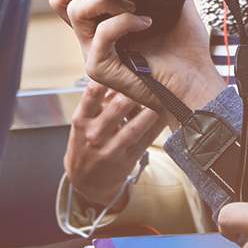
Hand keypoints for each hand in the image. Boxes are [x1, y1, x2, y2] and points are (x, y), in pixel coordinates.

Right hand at [50, 0, 223, 124]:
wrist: (194, 82)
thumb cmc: (184, 53)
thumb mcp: (173, 7)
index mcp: (103, 24)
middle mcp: (92, 38)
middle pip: (60, 1)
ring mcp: (93, 53)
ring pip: (75, 11)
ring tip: (134, 7)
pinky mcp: (99, 68)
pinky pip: (101, 33)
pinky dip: (124, 22)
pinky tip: (145, 23)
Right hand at [64, 81, 163, 208]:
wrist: (85, 181)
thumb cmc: (85, 143)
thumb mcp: (83, 121)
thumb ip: (97, 100)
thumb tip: (117, 76)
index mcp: (81, 120)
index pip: (92, 94)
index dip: (107, 78)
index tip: (122, 66)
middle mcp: (94, 135)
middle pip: (118, 108)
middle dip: (135, 92)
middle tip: (148, 77)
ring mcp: (111, 149)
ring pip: (135, 126)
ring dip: (150, 109)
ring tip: (161, 94)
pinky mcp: (127, 159)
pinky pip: (146, 140)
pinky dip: (157, 125)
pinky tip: (166, 112)